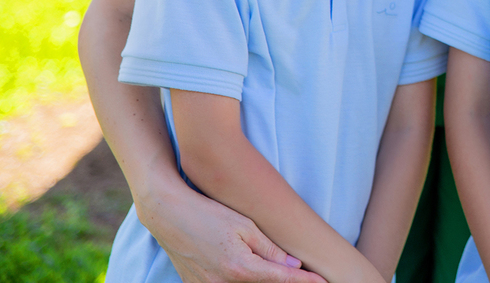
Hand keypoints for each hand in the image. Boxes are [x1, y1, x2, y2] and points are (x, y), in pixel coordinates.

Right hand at [136, 182, 327, 282]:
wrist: (167, 214)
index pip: (281, 279)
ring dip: (261, 281)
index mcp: (240, 268)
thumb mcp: (245, 225)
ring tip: (276, 269)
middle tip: (304, 276)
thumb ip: (269, 249)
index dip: (304, 282)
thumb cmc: (209, 213)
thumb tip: (292, 265)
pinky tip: (247, 270)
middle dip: (283, 282)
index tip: (322, 282)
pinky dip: (240, 281)